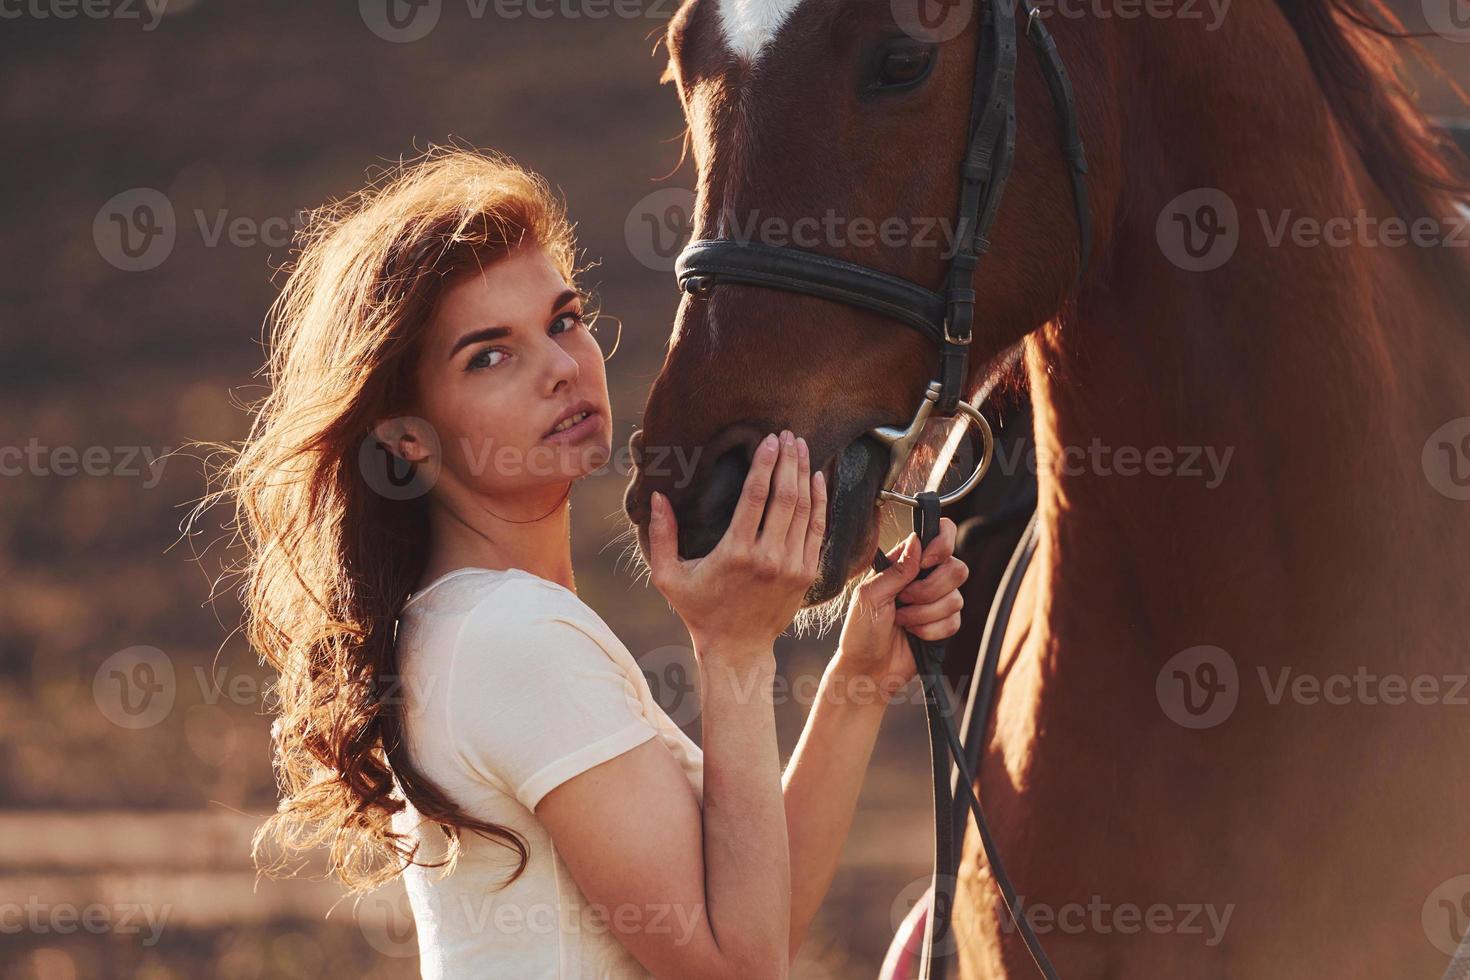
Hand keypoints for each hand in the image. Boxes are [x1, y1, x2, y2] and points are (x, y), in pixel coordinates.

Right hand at [647, 430, 826, 660]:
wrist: (737, 648)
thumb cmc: (699, 611)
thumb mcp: (669, 577)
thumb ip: (662, 535)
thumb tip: (656, 497)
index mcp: (735, 553)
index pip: (756, 497)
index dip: (765, 464)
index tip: (770, 439)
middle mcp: (768, 557)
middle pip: (785, 497)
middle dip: (788, 461)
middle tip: (789, 434)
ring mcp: (791, 566)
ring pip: (805, 510)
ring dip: (805, 474)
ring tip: (802, 448)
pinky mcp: (806, 573)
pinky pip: (817, 529)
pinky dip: (820, 501)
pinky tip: (817, 478)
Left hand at [833, 517, 967, 698]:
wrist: (867, 668)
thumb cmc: (860, 631)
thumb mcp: (869, 595)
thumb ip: (896, 568)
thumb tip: (917, 542)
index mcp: (905, 561)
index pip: (940, 534)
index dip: (942, 544)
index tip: (927, 562)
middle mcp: (925, 577)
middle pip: (956, 567)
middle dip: (930, 589)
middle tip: (904, 599)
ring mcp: (936, 601)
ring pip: (957, 598)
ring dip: (924, 614)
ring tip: (902, 620)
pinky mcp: (943, 624)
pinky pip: (955, 622)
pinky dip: (931, 631)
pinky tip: (913, 633)